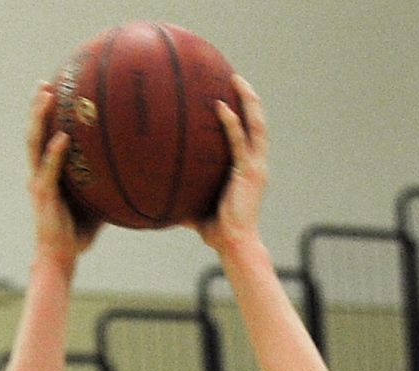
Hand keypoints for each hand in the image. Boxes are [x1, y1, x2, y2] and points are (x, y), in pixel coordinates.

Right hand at [27, 83, 102, 265]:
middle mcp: (40, 173)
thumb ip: (110, 186)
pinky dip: (54, 153)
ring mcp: (39, 182)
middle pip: (35, 133)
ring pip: (34, 144)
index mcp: (50, 173)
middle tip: (46, 83)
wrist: (61, 257)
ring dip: (38, 119)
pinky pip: (48, 169)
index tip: (57, 92)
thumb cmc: (79, 234)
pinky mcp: (42, 195)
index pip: (46, 138)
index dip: (48, 116)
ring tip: (45, 96)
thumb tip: (140, 175)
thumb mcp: (99, 204)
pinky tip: (62, 138)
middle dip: (38, 108)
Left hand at [188, 76, 267, 252]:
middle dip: (250, 100)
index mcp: (248, 171)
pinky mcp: (250, 172)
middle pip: (258, 124)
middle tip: (235, 79)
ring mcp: (255, 167)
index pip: (249, 137)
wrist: (235, 244)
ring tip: (236, 80)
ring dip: (249, 101)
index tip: (231, 97)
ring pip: (258, 125)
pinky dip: (232, 123)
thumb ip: (184, 201)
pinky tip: (220, 107)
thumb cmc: (218, 233)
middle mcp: (256, 164)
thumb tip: (160, 200)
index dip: (244, 116)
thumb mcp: (198, 211)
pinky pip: (240, 141)